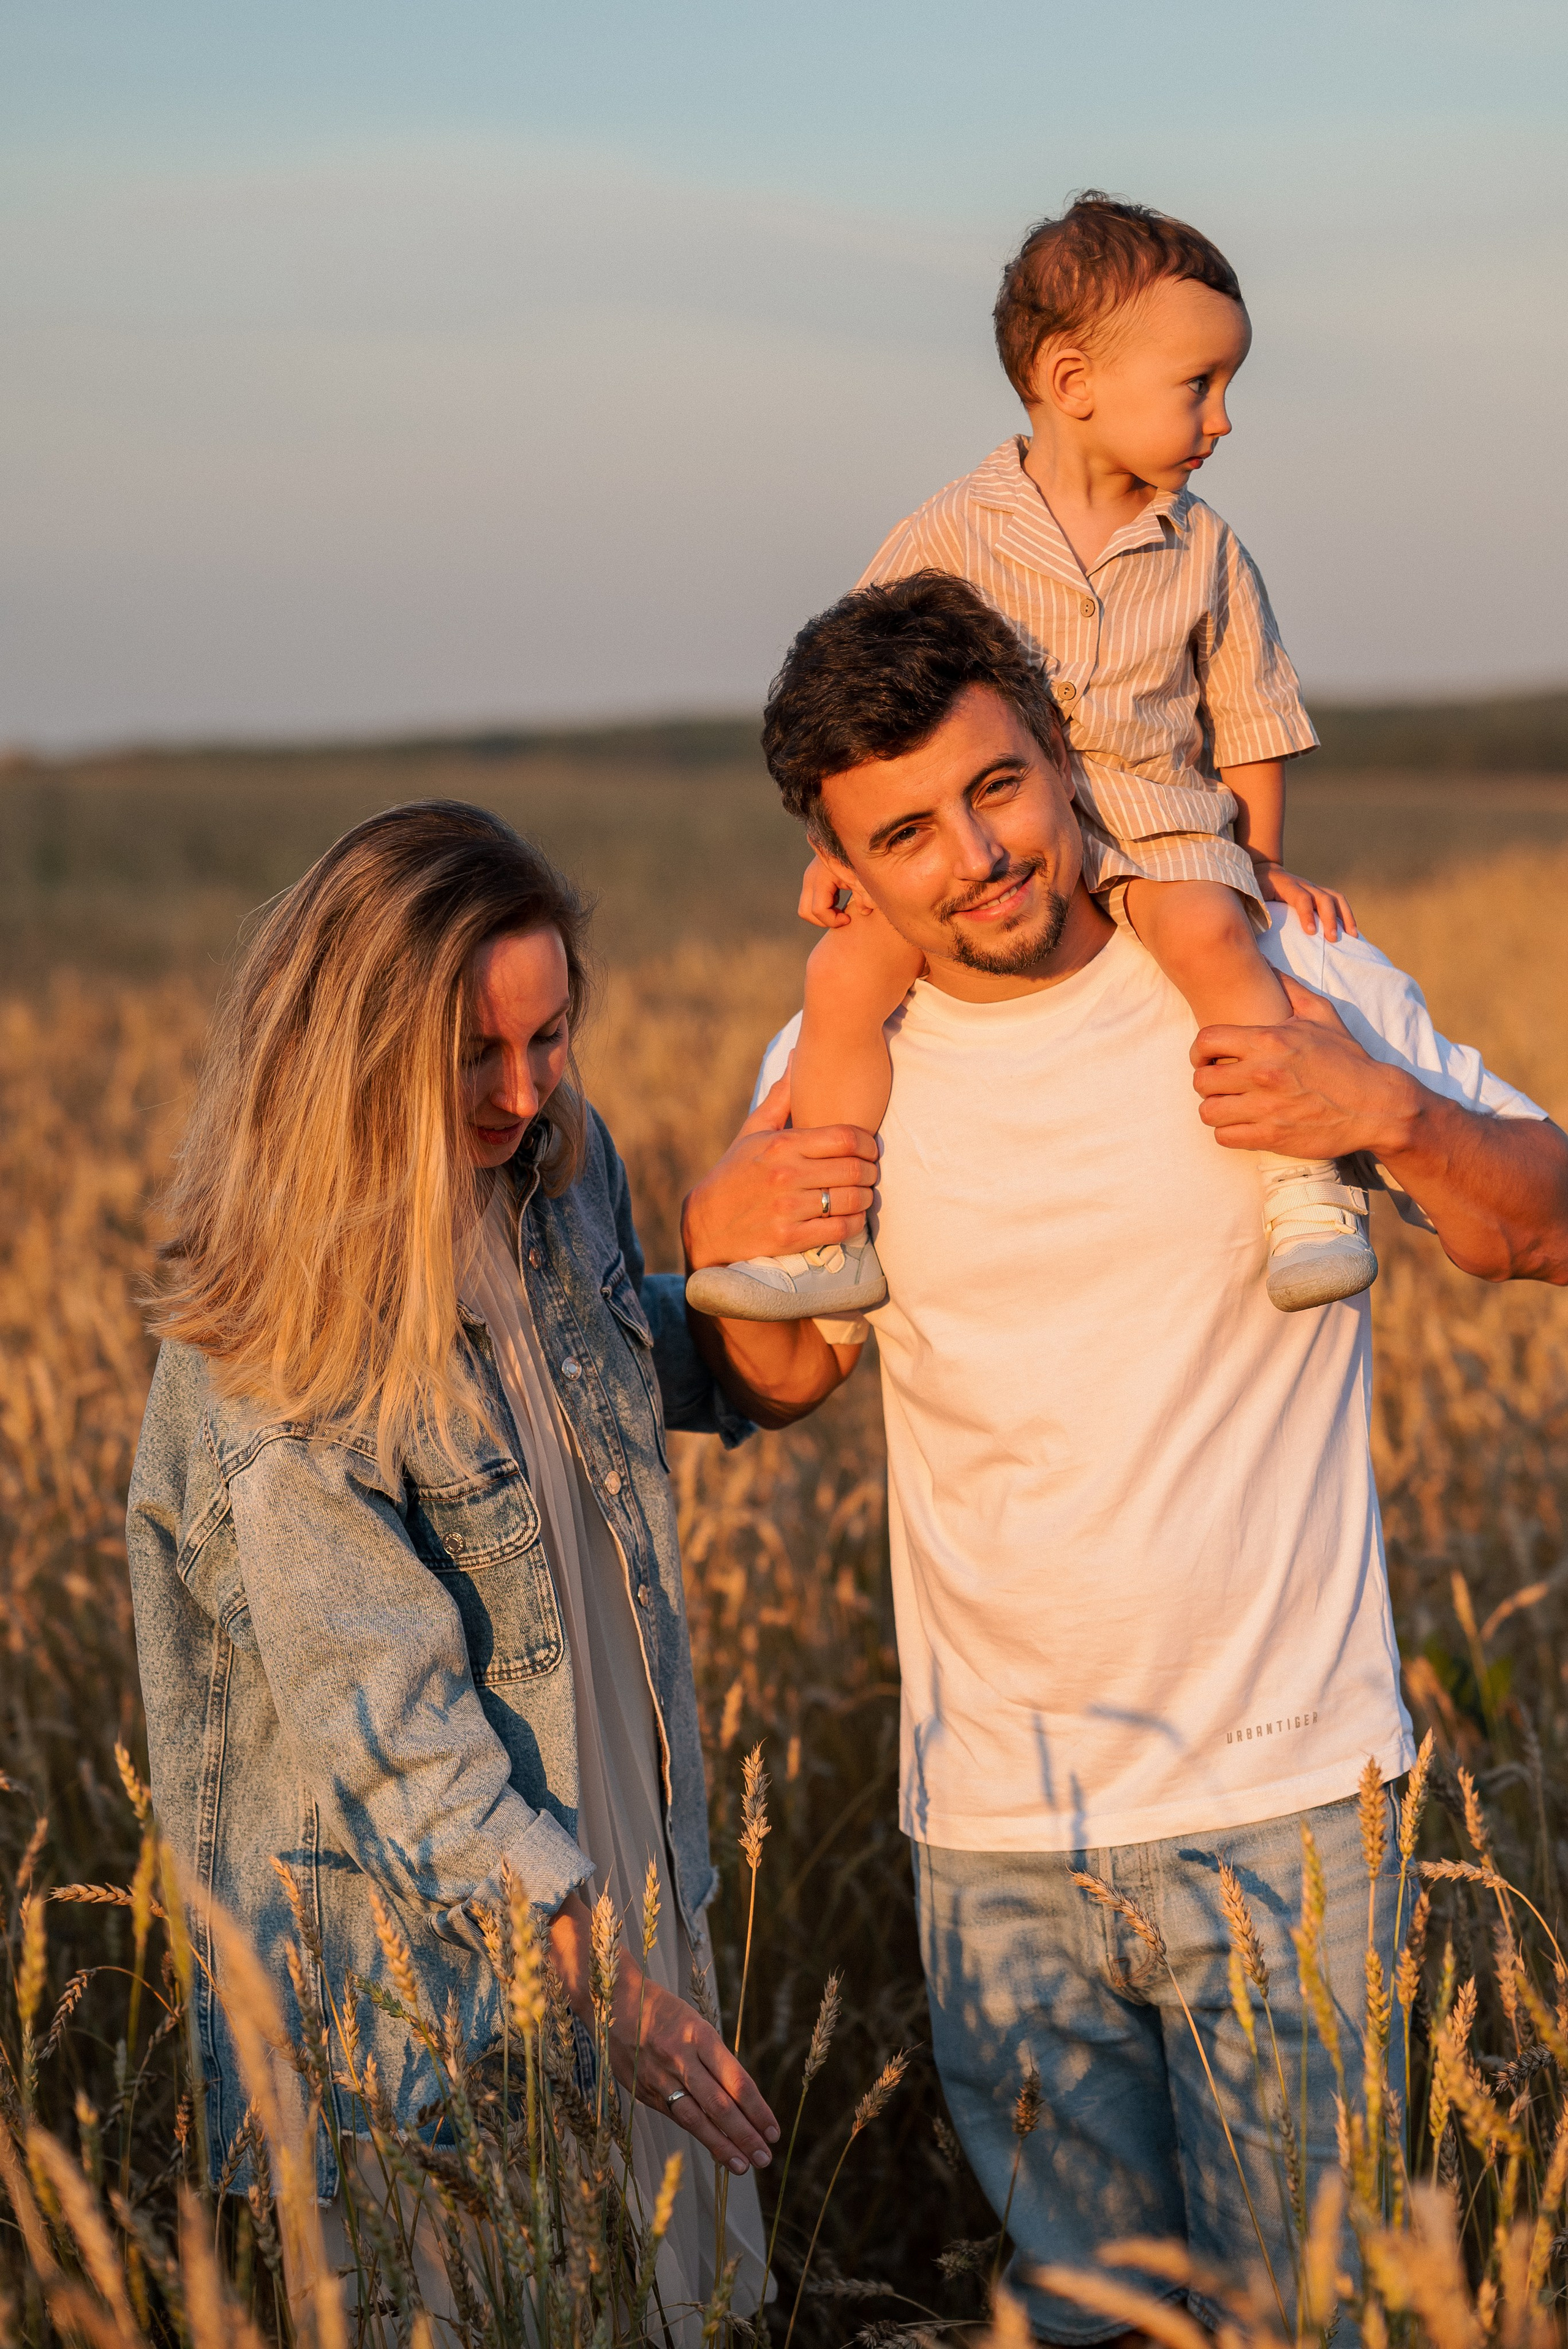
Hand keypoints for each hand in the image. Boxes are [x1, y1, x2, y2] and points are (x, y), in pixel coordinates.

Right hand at [549, 1896, 777, 2174]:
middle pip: (719, 2105)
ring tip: (742, 2165)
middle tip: (765, 2158)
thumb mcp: (695, 2024)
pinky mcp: (642, 2090)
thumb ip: (714, 2060)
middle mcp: (680, 2057)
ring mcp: (658, 2076)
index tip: (773, 2130)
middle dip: (744, 2135)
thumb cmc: (664, 2011)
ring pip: (695, 2118)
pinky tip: (712, 2148)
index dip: (757, 2110)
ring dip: (721, 2145)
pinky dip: (696, 2133)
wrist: (613, 2002)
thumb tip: (741, 2100)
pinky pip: (674, 2115)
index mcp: (699, 2035)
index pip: (736, 2081)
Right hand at [681, 1065, 879, 1273]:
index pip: (845, 1137)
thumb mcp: (753, 1132)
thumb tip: (797, 1056)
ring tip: (864, 1195)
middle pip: (853, 1169)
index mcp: (781, 1144)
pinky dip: (854, 1224)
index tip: (871, 1149)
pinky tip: (852, 1218)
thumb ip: (781, 1098)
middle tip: (872, 1173)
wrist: (704, 1224)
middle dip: (871, 1172)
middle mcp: (785, 1174)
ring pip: (850, 1200)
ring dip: (866, 1198)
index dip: (869, 1143)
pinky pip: (839, 1230)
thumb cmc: (733, 1174)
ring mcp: (787, 1208)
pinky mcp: (789, 1238)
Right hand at [797, 853, 865, 930]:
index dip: (833, 920)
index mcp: (821, 878)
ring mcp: (808, 879)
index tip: (848, 918)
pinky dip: (823, 906)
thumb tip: (864, 912)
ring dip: (822, 913)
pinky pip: (810, 901)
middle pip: (805, 912)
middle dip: (824, 920)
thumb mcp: (862, 876)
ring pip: (805, 908)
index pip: (818, 910)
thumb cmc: (855, 857)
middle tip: (842, 917)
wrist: (847, 838)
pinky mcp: (811, 879)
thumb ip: (865, 895)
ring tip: (840, 908)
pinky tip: (838, 899)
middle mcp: (810, 878)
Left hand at [1192, 974, 1415, 1158]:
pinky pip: (1224, 1137)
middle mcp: (1263, 1073)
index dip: (1199, 1050)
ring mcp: (1266, 1108)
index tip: (1207, 1057)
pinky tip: (1241, 1125)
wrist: (1375, 1105)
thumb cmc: (1347, 1059)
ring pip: (1208, 1111)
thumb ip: (1290, 988)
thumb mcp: (1322, 1015)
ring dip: (1214, 1109)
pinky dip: (1228, 1132)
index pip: (1206, 1040)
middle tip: (1220, 1084)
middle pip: (1201, 1079)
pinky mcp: (1272, 1137)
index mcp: (1269, 1041)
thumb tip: (1266, 964)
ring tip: (1228, 1106)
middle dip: (1206, 1081)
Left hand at [1247, 852, 1357, 942]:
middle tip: (1332, 939)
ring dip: (1346, 916)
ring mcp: (1314, 887)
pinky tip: (1352, 931)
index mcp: (1285, 885)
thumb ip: (1253, 910)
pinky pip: (1338, 901)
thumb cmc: (1253, 889)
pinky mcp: (1319, 892)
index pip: (1301, 898)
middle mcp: (1304, 884)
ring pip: (1336, 898)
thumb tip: (1253, 932)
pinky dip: (1347, 915)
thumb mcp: (1248, 896)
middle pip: (1323, 898)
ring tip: (1352, 936)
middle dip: (1330, 919)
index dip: (1306, 914)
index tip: (1310, 932)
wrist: (1263, 870)